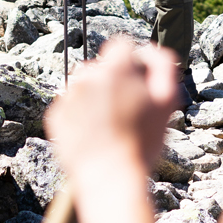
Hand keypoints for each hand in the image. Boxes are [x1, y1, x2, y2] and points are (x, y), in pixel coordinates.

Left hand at [48, 39, 179, 189]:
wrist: (111, 177)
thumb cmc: (143, 140)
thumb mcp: (167, 99)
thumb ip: (163, 64)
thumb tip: (149, 50)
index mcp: (115, 68)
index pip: (122, 45)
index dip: (131, 63)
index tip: (136, 84)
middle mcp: (87, 76)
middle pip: (101, 67)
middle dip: (112, 81)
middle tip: (125, 110)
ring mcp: (68, 96)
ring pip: (84, 86)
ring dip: (95, 97)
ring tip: (108, 124)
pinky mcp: (55, 116)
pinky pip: (69, 106)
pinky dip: (79, 115)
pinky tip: (94, 134)